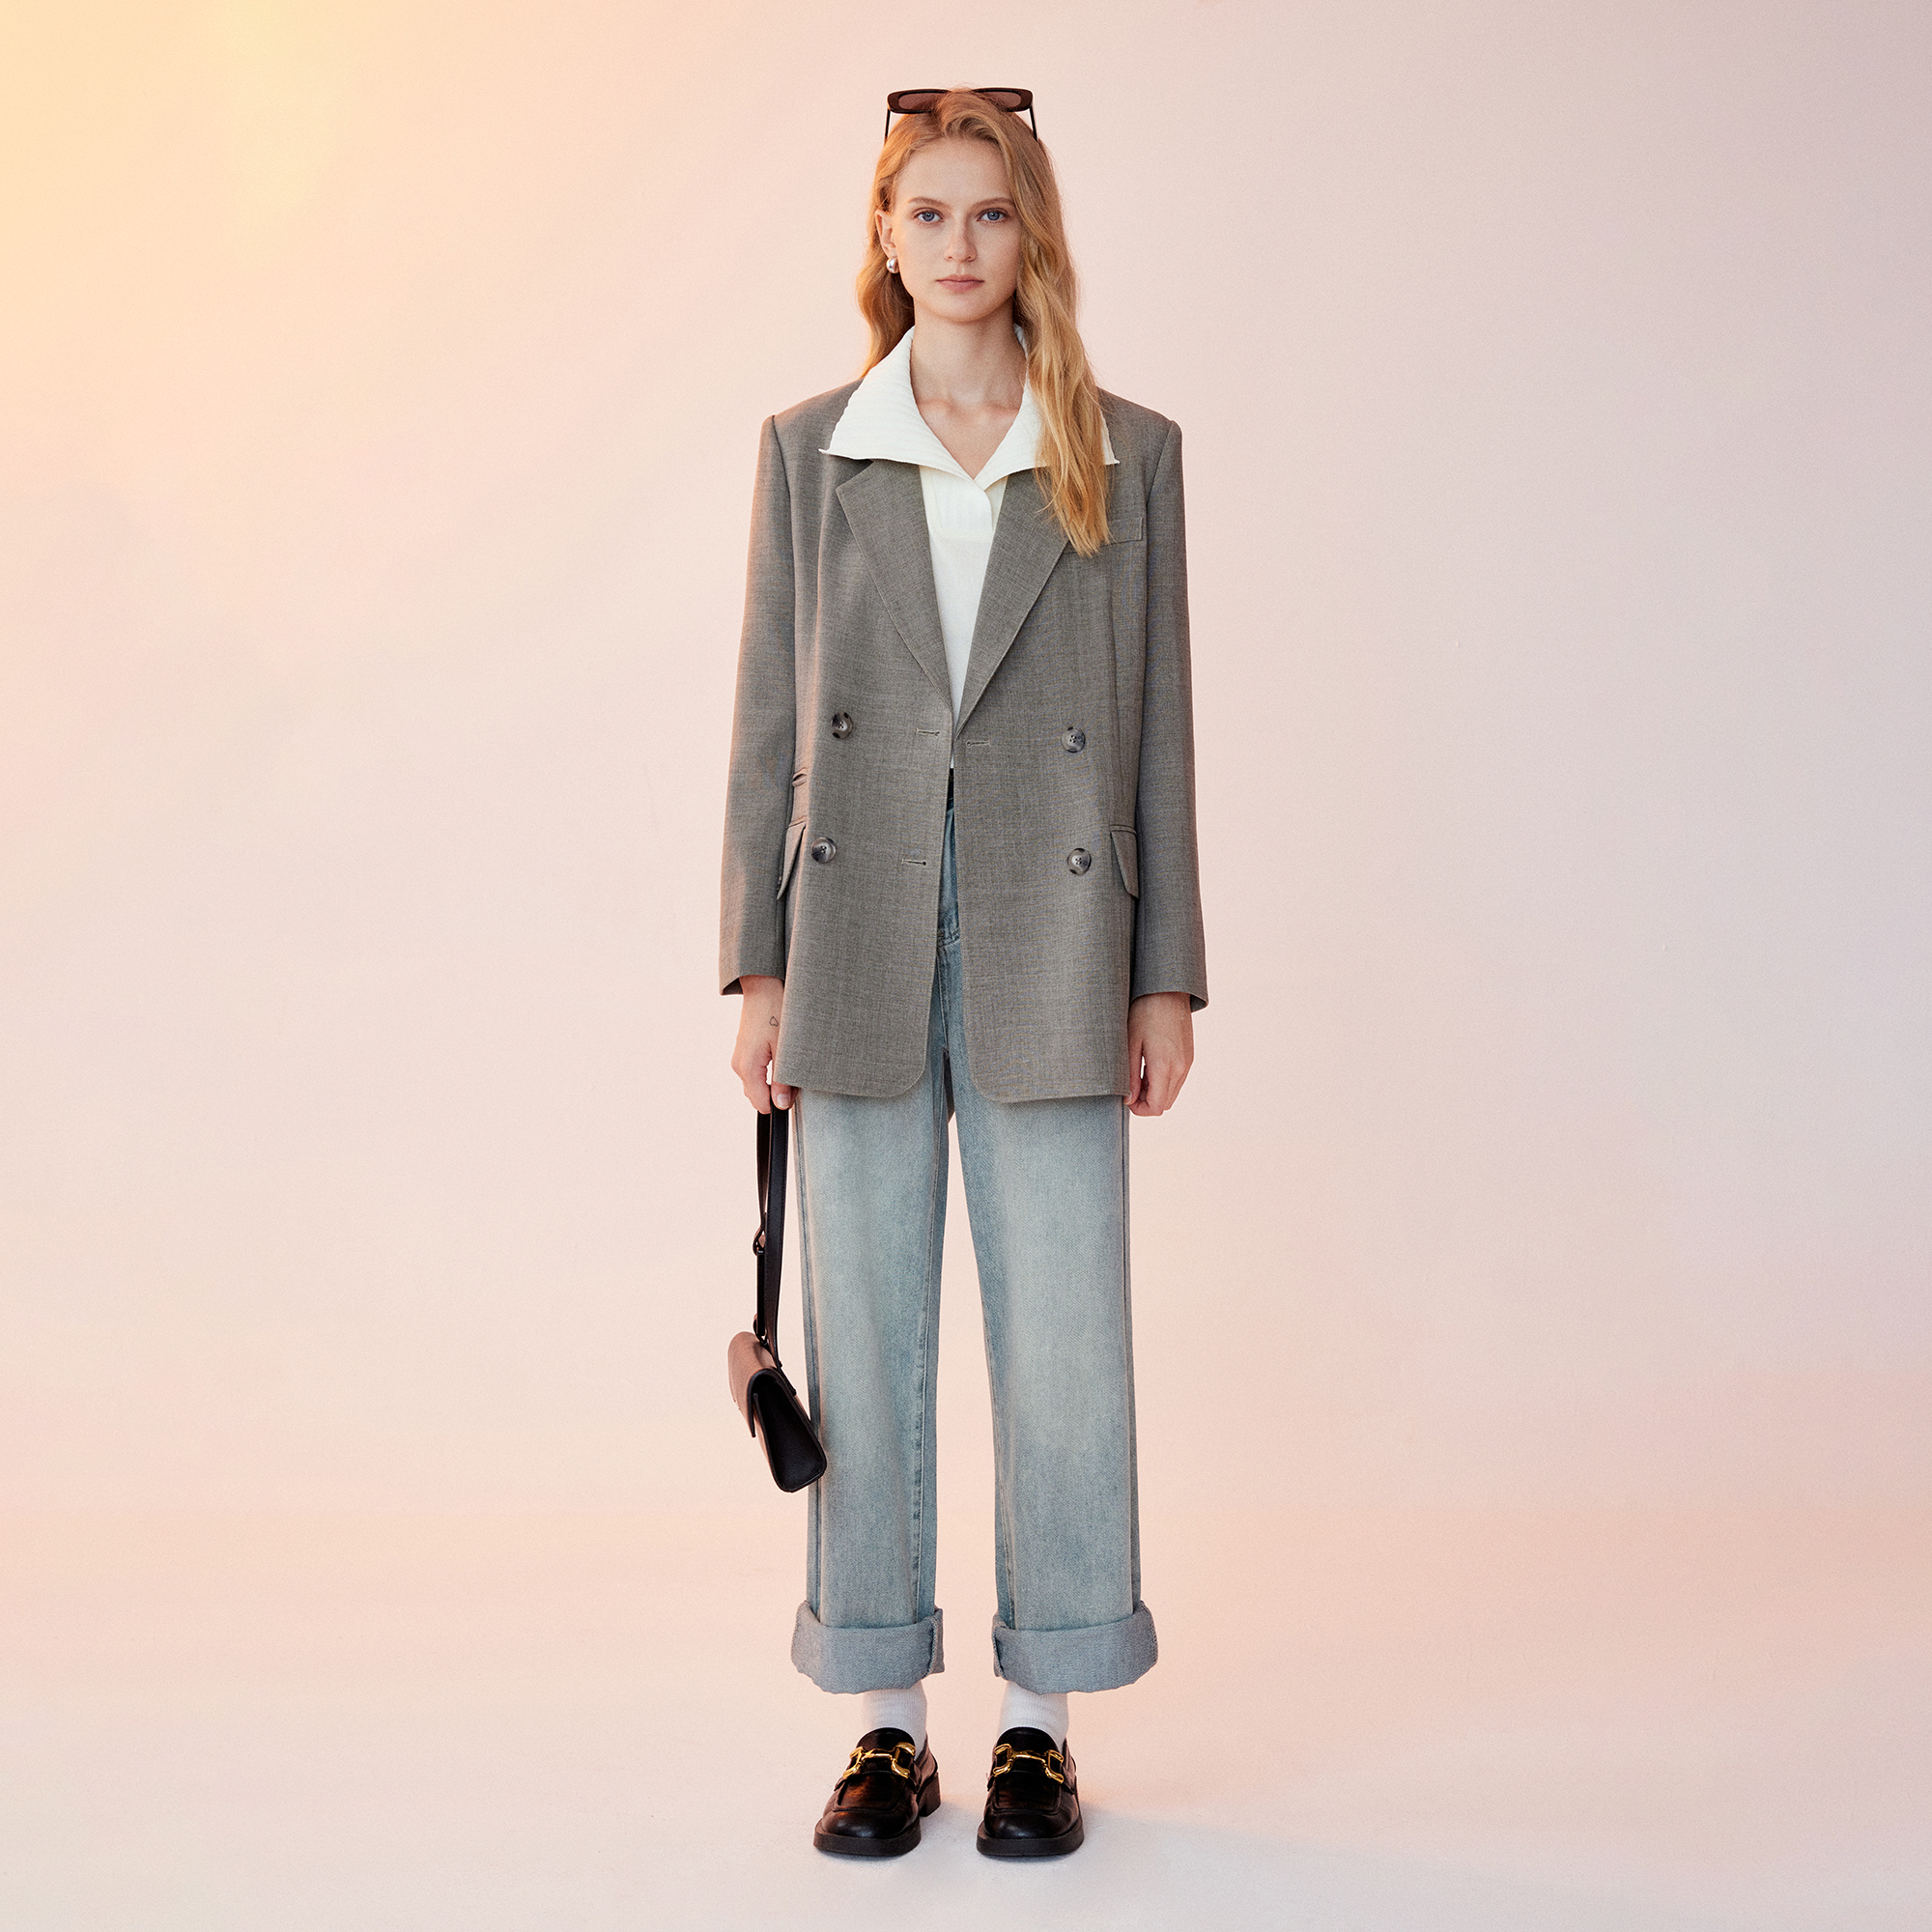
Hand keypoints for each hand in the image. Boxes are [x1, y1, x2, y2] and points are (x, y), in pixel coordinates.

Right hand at [731, 975, 793, 1112]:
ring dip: (771, 1083)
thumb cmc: (776, 1012)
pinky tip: (779, 1058)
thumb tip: (781, 1104)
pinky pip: (753, 1073)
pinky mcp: (742, 1051)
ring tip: (788, 1064)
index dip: (779, 1103)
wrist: (762, 988)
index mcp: (748, 1067)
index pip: (760, 1104)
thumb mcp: (785, 1049)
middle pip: (756, 1097)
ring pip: (755, 1085)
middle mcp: (739, 1065)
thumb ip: (783, 1080)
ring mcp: (739, 1058)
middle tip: (794, 1076)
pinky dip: (766, 1073)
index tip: (794, 1092)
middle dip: (775, 1094)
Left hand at [1126, 992, 1193, 1116]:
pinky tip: (1149, 1064)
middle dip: (1146, 1101)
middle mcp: (1181, 1067)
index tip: (1126, 1097)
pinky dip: (1163, 1081)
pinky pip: (1177, 1080)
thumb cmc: (1144, 1013)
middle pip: (1166, 1104)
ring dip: (1155, 1091)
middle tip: (1129, 1084)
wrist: (1167, 990)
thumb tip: (1128, 1100)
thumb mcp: (1130, 1044)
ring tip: (1137, 1072)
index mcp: (1165, 1066)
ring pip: (1172, 1093)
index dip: (1139, 1109)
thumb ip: (1129, 1075)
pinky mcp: (1189, 1056)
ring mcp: (1188, 1062)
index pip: (1157, 1107)